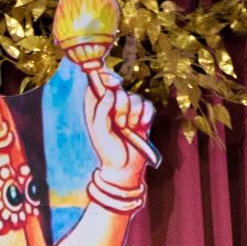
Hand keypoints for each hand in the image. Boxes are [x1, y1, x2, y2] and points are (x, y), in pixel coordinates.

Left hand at [85, 67, 155, 191]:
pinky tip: (142, 125)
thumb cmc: (107, 151)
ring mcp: (129, 111)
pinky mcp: (143, 116)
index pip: (100, 83)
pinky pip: (148, 105)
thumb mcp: (99, 131)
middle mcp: (113, 106)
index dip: (108, 78)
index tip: (115, 82)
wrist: (124, 167)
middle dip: (122, 105)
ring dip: (133, 113)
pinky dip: (146, 114)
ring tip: (129, 128)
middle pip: (120, 90)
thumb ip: (102, 110)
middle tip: (119, 124)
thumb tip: (109, 92)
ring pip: (135, 97)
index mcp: (98, 108)